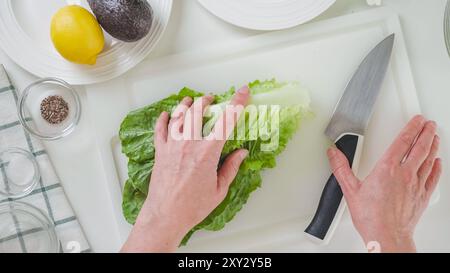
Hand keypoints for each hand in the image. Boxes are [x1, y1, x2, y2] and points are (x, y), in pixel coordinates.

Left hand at [121, 87, 249, 251]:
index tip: (243, 92)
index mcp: (207, 152)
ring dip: (186, 105)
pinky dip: (163, 119)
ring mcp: (172, 146)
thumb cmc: (192, 206)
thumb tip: (241, 153)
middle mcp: (189, 144)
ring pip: (178, 116)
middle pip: (198, 111)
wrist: (165, 215)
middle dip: (206, 101)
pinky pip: (160, 129)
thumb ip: (231, 167)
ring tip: (191, 101)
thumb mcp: (219, 189)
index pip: (226, 121)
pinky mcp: (160, 151)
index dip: (237, 103)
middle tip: (211, 98)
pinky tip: (165, 114)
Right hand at [327, 115, 441, 252]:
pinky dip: (436, 167)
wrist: (387, 236)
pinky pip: (433, 177)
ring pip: (428, 160)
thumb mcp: (350, 189)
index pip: (402, 142)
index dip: (411, 128)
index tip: (416, 120)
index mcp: (387, 169)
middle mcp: (404, 174)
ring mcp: (416, 185)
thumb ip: (341, 168)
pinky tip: (437, 163)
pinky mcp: (422, 196)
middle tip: (429, 124)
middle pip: (420, 148)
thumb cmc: (370, 216)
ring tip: (434, 137)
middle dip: (425, 133)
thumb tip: (334, 153)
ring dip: (433, 146)